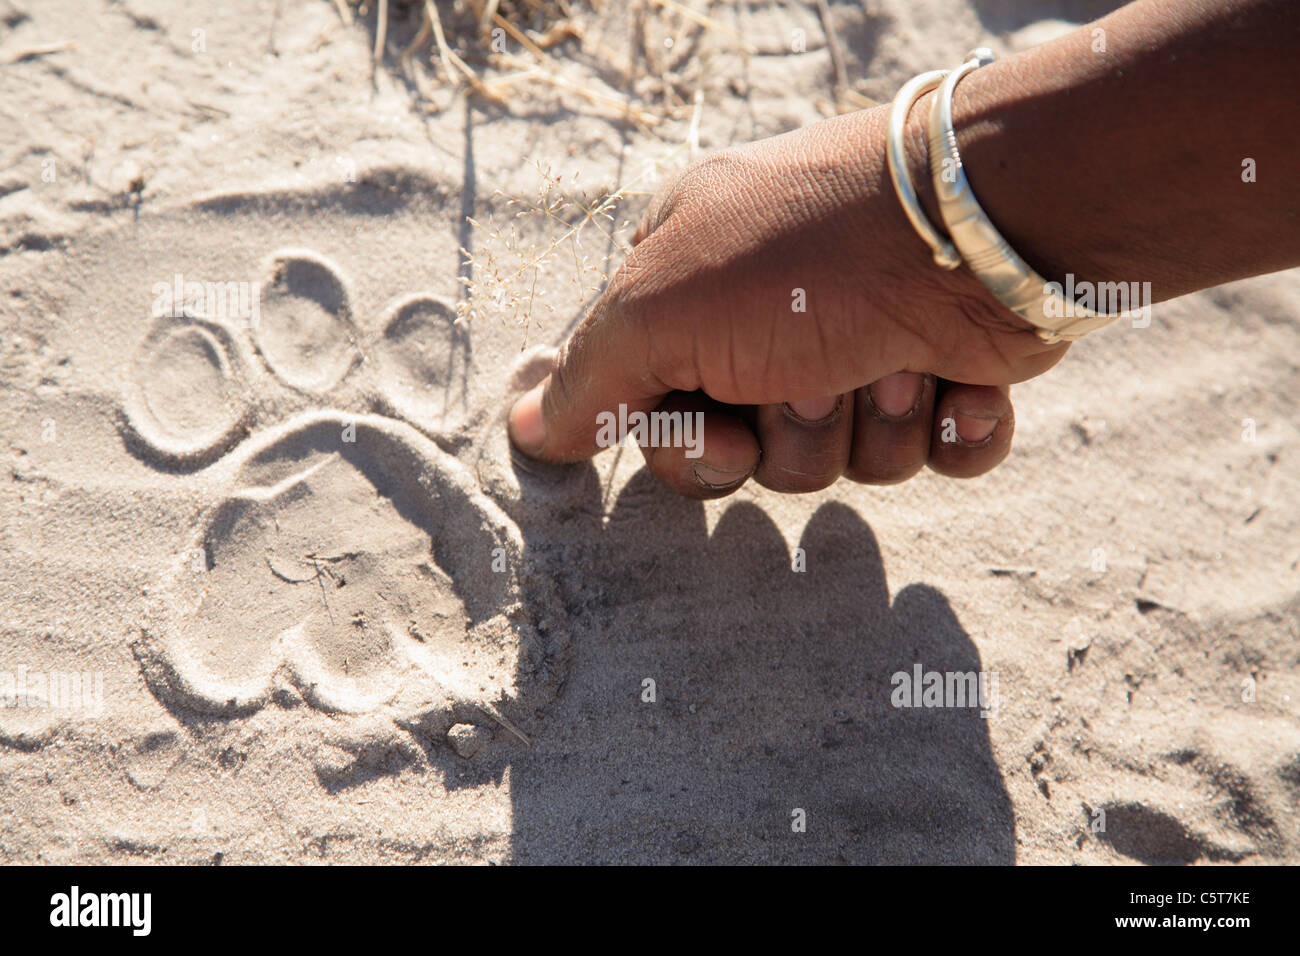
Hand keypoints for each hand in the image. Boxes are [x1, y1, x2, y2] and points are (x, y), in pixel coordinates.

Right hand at [508, 103, 1067, 497]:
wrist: (983, 226)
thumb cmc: (811, 259)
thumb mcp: (665, 309)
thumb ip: (592, 378)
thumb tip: (527, 432)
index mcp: (695, 291)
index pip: (657, 415)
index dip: (690, 448)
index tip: (724, 429)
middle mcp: (773, 322)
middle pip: (753, 455)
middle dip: (792, 435)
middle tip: (816, 377)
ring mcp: (864, 347)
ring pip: (846, 464)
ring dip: (875, 424)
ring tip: (897, 358)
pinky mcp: (948, 376)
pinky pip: (936, 458)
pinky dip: (951, 432)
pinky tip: (958, 384)